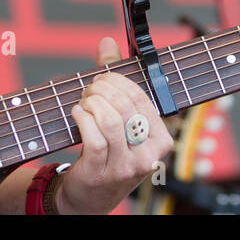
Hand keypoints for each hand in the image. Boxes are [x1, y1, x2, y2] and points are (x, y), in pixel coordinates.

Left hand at [58, 37, 173, 214]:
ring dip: (91, 104)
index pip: (142, 99)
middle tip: (90, 89)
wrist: (92, 196)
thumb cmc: (110, 152)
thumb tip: (107, 43)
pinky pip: (93, 138)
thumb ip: (115, 80)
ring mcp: (126, 167)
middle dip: (101, 90)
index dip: (118, 81)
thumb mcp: (121, 119)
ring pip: (109, 121)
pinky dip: (82, 119)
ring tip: (84, 102)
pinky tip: (77, 114)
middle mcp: (148, 155)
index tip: (103, 78)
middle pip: (124, 107)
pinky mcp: (102, 173)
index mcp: (161, 140)